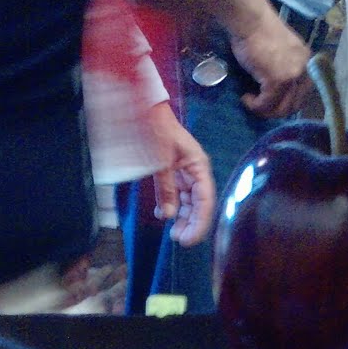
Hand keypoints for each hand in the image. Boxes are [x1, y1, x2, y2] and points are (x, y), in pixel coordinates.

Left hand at [145, 102, 215, 245]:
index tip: (187, 239)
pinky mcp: (174, 172)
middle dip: (191, 223)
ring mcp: (185, 172)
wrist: (143, 109)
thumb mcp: (159, 161)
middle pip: (199, 204)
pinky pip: (177, 194)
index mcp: (199, 166)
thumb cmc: (154, 129)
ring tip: (173, 233)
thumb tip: (169, 215)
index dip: (199, 223)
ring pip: (188, 202)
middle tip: (178, 239)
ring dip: (182, 218)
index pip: (204, 201)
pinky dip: (172, 206)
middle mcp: (196, 171)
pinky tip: (164, 216)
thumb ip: (166, 188)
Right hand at [230, 10, 311, 117]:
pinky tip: (246, 98)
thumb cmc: (258, 31)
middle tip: (258, 106)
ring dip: (263, 110)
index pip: (302, 94)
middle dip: (274, 111)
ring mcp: (292, 76)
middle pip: (293, 106)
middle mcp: (304, 69)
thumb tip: (278, 94)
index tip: (270, 103)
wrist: (250, 19)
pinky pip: (266, 104)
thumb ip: (285, 69)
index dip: (285, 103)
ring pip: (280, 109)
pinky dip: (254, 106)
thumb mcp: (280, 53)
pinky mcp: (277, 81)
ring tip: (251, 102)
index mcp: (307, 62)